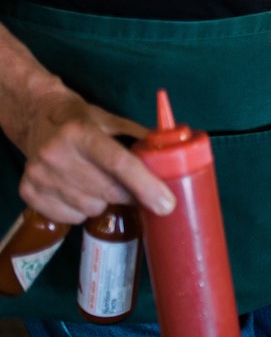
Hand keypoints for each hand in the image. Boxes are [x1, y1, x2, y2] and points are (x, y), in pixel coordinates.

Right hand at [15, 90, 173, 223]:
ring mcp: (39, 175)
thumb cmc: (83, 120)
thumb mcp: (112, 121)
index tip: (166, 204)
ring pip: (91, 208)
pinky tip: (79, 191)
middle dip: (131, 195)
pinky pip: (70, 218)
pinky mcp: (28, 192)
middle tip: (136, 189)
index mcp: (81, 132)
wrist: (37, 118)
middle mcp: (57, 154)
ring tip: (99, 183)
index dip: (146, 186)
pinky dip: (81, 211)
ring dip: (104, 202)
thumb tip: (176, 158)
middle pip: (109, 191)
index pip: (119, 164)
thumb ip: (141, 138)